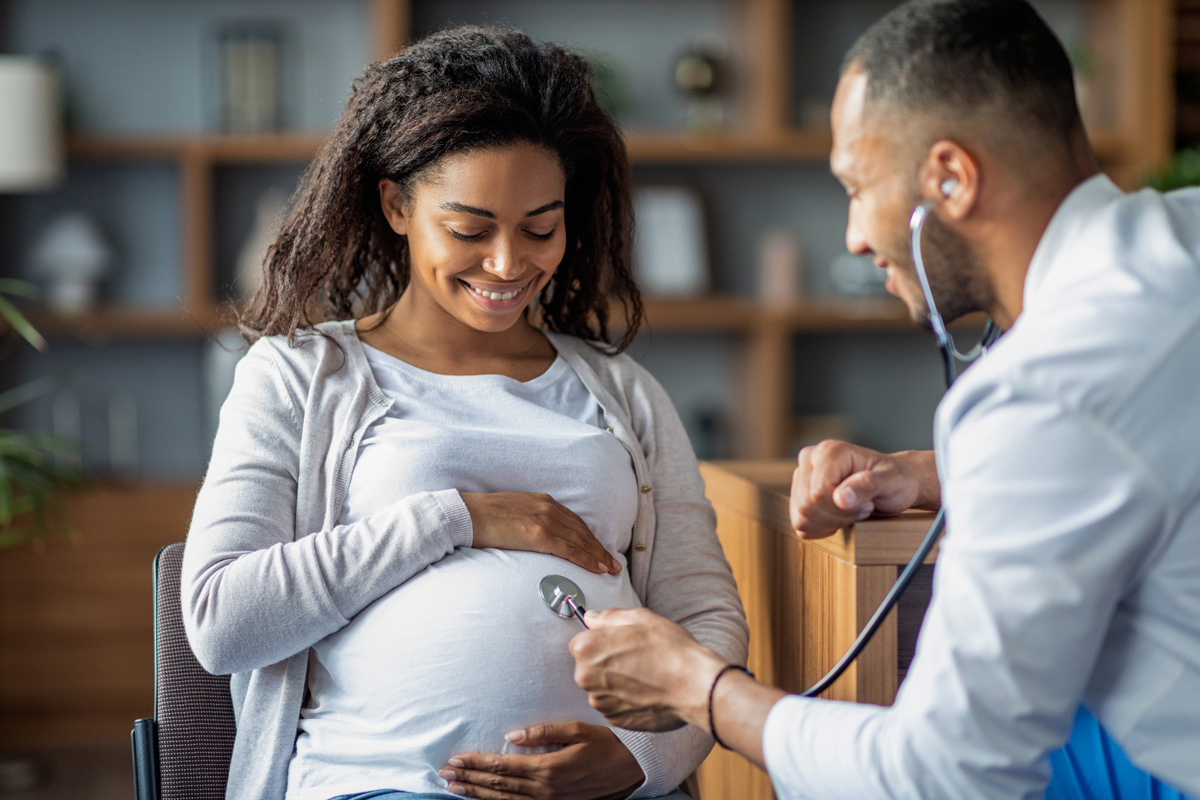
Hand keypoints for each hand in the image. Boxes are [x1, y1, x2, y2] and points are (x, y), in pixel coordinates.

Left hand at [439, 721, 642, 799]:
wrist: (631, 771)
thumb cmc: (606, 744)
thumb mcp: (579, 730)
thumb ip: (545, 732)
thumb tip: (513, 734)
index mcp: (548, 768)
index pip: (502, 766)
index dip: (476, 763)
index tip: (455, 759)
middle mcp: (544, 790)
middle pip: (497, 785)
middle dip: (469, 778)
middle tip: (444, 774)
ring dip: (477, 793)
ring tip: (455, 788)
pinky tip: (483, 798)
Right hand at [461, 491, 619, 574]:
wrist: (467, 514)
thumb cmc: (483, 516)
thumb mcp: (512, 513)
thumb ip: (527, 521)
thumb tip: (532, 537)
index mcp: (542, 501)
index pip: (573, 521)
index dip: (588, 537)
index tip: (599, 549)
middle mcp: (548, 507)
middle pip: (582, 531)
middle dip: (599, 547)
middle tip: (613, 563)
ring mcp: (545, 520)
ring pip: (580, 540)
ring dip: (598, 555)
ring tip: (610, 568)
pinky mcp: (538, 534)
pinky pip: (570, 549)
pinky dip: (587, 558)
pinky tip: (597, 567)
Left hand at [569, 607, 723, 732]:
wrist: (695, 687)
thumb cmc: (670, 650)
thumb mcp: (639, 617)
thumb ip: (609, 617)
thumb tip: (592, 618)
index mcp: (587, 649)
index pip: (581, 642)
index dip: (601, 640)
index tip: (618, 641)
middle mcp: (586, 678)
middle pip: (588, 666)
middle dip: (606, 661)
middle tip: (635, 657)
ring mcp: (600, 702)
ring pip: (601, 686)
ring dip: (616, 681)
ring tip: (644, 675)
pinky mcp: (615, 720)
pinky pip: (613, 704)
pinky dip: (625, 699)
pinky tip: (645, 690)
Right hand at [789, 441, 940, 538]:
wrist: (896, 483)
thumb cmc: (896, 479)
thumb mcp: (890, 481)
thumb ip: (867, 485)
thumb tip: (840, 498)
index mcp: (830, 451)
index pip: (819, 492)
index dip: (843, 508)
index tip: (867, 503)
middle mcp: (810, 459)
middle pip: (807, 505)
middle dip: (838, 517)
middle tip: (863, 509)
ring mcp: (802, 477)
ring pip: (800, 516)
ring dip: (830, 523)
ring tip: (853, 512)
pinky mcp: (799, 494)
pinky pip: (799, 523)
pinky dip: (822, 528)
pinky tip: (840, 518)